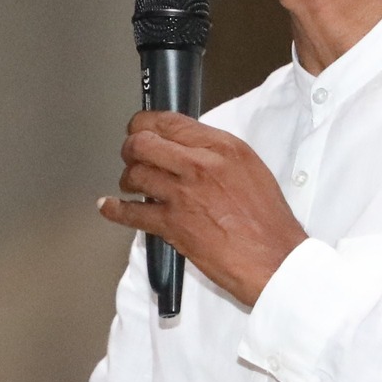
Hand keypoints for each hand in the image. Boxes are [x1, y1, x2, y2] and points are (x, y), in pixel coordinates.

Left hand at [98, 110, 307, 306]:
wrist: (273, 258)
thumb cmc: (268, 220)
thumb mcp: (250, 169)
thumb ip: (216, 153)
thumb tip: (187, 148)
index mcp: (222, 147)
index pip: (170, 122)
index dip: (146, 123)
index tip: (140, 127)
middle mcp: (199, 165)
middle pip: (143, 143)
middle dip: (130, 148)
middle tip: (131, 155)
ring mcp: (182, 194)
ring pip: (134, 175)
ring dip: (127, 180)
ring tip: (131, 185)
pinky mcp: (172, 224)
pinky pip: (131, 213)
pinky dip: (114, 209)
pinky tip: (108, 206)